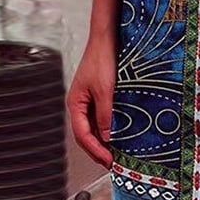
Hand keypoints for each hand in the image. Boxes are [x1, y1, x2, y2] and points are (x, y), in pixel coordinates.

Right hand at [66, 0, 121, 168]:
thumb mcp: (106, 90)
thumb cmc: (102, 59)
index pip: (83, 136)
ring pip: (97, 125)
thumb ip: (106, 115)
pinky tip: (124, 131)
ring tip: (121, 152)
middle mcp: (81, 103)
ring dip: (107, 139)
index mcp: (75, 104)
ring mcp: (90, 98)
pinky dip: (112, 125)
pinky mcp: (101, 92)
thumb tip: (109, 139)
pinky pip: (104, 115)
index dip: (96, 151)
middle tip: (116, 163)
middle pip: (88, 134)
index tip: (110, 162)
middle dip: (101, 149)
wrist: (108, 36)